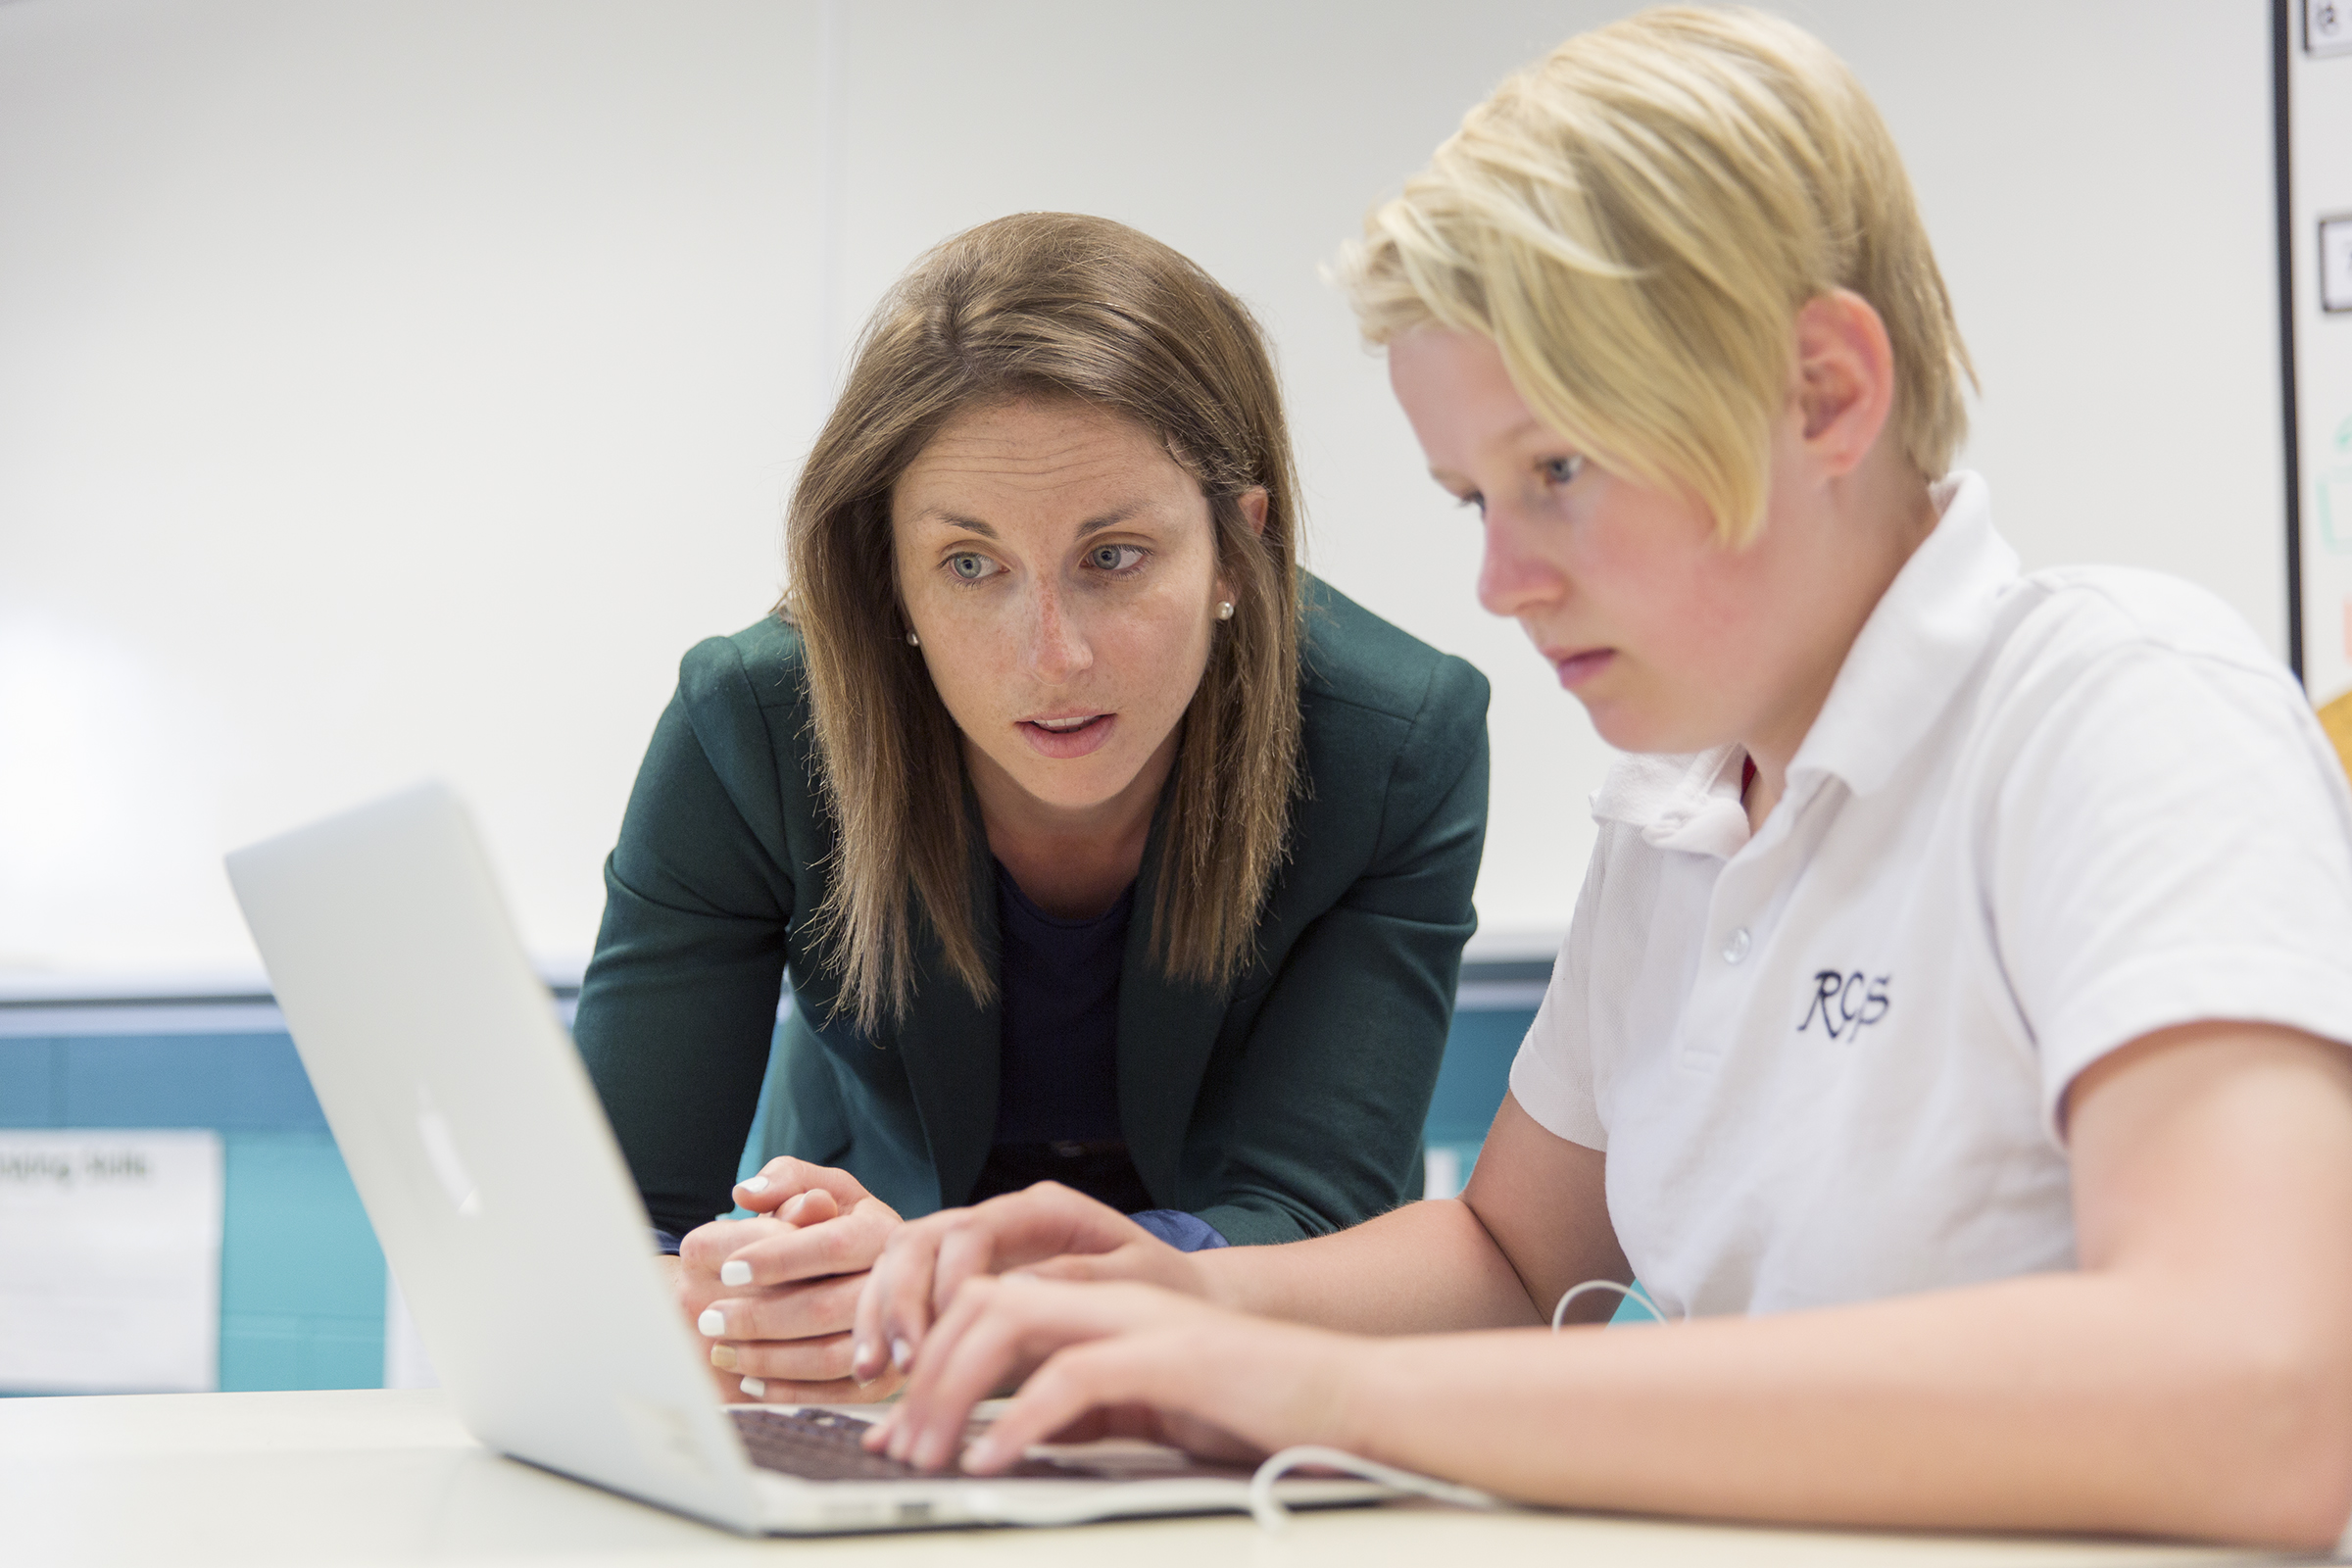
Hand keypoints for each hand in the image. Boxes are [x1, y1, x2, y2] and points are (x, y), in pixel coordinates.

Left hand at [675, 1157, 904, 1403]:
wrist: (870, 1274)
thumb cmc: (831, 1224)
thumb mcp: (818, 1186)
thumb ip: (785, 1178)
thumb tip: (747, 1196)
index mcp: (880, 1231)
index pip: (830, 1244)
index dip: (776, 1258)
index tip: (729, 1268)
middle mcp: (895, 1285)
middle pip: (824, 1307)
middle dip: (759, 1317)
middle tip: (708, 1319)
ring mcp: (894, 1336)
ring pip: (830, 1358)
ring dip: (767, 1359)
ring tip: (721, 1352)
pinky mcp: (883, 1377)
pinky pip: (834, 1395)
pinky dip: (788, 1393)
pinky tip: (748, 1383)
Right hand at [850, 1180, 1207, 1382]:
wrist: (1175, 1298)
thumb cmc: (1161, 1288)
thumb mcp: (1137, 1279)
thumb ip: (1080, 1280)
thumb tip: (1017, 1292)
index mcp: (1043, 1210)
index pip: (973, 1231)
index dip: (948, 1280)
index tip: (946, 1332)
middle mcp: (1000, 1220)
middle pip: (920, 1239)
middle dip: (898, 1300)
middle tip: (899, 1361)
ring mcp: (976, 1248)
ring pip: (900, 1262)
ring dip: (880, 1315)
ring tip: (873, 1372)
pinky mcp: (961, 1281)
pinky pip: (904, 1294)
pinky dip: (884, 1329)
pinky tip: (878, 1373)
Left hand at [865, 1273, 1356, 1473]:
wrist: (1347, 1399)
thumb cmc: (1249, 1408)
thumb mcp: (1140, 1409)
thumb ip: (1074, 1410)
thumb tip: (1000, 1438)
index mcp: (1098, 1304)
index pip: (984, 1302)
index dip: (926, 1356)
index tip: (890, 1424)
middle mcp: (1111, 1297)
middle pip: (980, 1298)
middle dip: (923, 1370)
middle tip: (895, 1445)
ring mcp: (1141, 1319)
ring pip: (1011, 1318)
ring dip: (953, 1389)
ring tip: (929, 1454)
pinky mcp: (1173, 1355)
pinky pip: (1075, 1376)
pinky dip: (1021, 1419)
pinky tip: (993, 1460)